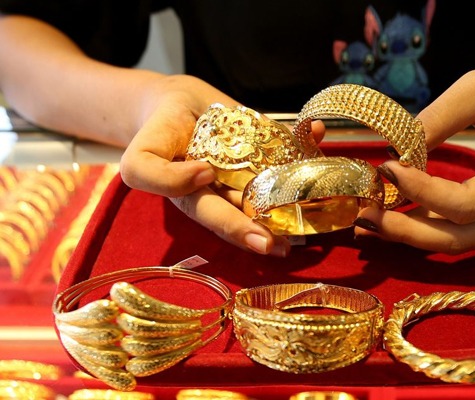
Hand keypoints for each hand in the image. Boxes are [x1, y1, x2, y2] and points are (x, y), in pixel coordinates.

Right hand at [119, 74, 324, 256]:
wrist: (175, 103)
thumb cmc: (157, 134)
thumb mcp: (139, 159)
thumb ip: (158, 176)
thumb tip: (205, 173)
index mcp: (200, 201)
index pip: (220, 221)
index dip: (238, 229)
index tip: (263, 238)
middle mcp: (231, 191)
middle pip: (257, 211)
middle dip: (275, 227)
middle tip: (292, 242)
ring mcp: (253, 170)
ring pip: (279, 185)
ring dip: (300, 193)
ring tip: (318, 207)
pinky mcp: (269, 145)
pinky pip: (288, 146)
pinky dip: (306, 139)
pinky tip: (317, 133)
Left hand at [354, 69, 474, 253]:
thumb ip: (439, 117)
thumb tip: (394, 150)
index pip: (468, 202)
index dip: (422, 192)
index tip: (386, 168)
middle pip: (459, 237)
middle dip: (406, 230)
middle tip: (362, 214)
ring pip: (455, 242)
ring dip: (408, 235)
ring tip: (365, 221)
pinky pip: (457, 233)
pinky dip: (422, 228)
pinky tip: (389, 218)